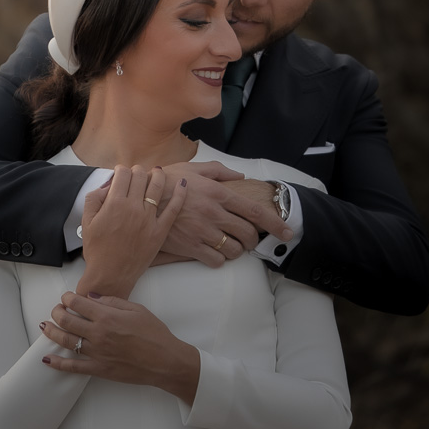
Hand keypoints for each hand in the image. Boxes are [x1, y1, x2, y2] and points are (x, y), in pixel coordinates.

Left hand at [40, 291, 199, 405]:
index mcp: (107, 316)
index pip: (77, 302)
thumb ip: (112, 301)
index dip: (67, 298)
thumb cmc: (154, 333)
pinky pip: (74, 367)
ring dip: (52, 333)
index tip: (66, 297)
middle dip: (57, 312)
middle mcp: (98, 333)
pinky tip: (47, 360)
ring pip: (66, 341)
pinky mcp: (98, 369)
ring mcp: (97, 353)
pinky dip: (58, 364)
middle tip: (56, 310)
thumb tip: (92, 296)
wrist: (164, 361)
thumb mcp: (136, 309)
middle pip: (67, 320)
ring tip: (45, 326)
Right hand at [76, 164, 187, 298]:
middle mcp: (133, 208)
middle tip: (136, 174)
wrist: (110, 276)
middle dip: (137, 171)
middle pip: (140, 176)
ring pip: (157, 186)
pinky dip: (180, 194)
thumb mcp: (87, 221)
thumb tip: (108, 184)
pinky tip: (182, 183)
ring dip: (157, 175)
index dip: (121, 170)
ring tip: (157, 171)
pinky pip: (174, 209)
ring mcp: (148, 219)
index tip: (121, 173)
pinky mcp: (160, 231)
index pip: (123, 174)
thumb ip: (94, 197)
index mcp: (114, 203)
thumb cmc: (97, 251)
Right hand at [152, 164, 290, 266]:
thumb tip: (240, 177)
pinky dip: (220, 259)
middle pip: (248, 234)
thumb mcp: (195, 168)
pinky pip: (216, 261)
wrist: (141, 198)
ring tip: (231, 244)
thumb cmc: (168, 180)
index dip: (275, 224)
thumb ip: (220, 172)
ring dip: (237, 250)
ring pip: (234, 250)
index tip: (287, 233)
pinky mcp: (190, 247)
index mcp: (218, 193)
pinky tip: (214, 251)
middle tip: (249, 238)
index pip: (254, 211)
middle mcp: (214, 213)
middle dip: (253, 239)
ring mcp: (203, 232)